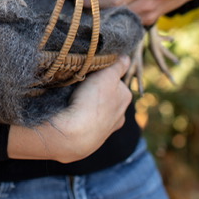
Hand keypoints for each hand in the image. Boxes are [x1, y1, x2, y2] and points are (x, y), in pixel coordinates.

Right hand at [7, 56, 131, 163]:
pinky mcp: (91, 140)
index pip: (116, 81)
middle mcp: (119, 116)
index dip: (103, 75)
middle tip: (82, 85)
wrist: (75, 134)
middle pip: (107, 97)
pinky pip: (87, 123)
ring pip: (97, 111)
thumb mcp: (106, 76)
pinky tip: (72, 114)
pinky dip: (81, 118)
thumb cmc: (93, 102)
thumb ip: (118, 66)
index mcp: (125, 99)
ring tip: (74, 99)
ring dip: (88, 105)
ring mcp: (105, 130)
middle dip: (96, 91)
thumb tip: (126, 58)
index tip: (92, 73)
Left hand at [85, 0, 198, 25]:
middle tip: (78, 11)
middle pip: (115, 14)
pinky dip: (119, 20)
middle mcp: (144, 7)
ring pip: (122, 20)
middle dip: (96, 14)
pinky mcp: (151, 20)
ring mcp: (148, 16)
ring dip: (106, 18)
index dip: (96, 3)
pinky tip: (106, 18)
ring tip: (87, 15)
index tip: (80, 0)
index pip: (114, 3)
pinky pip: (131, 22)